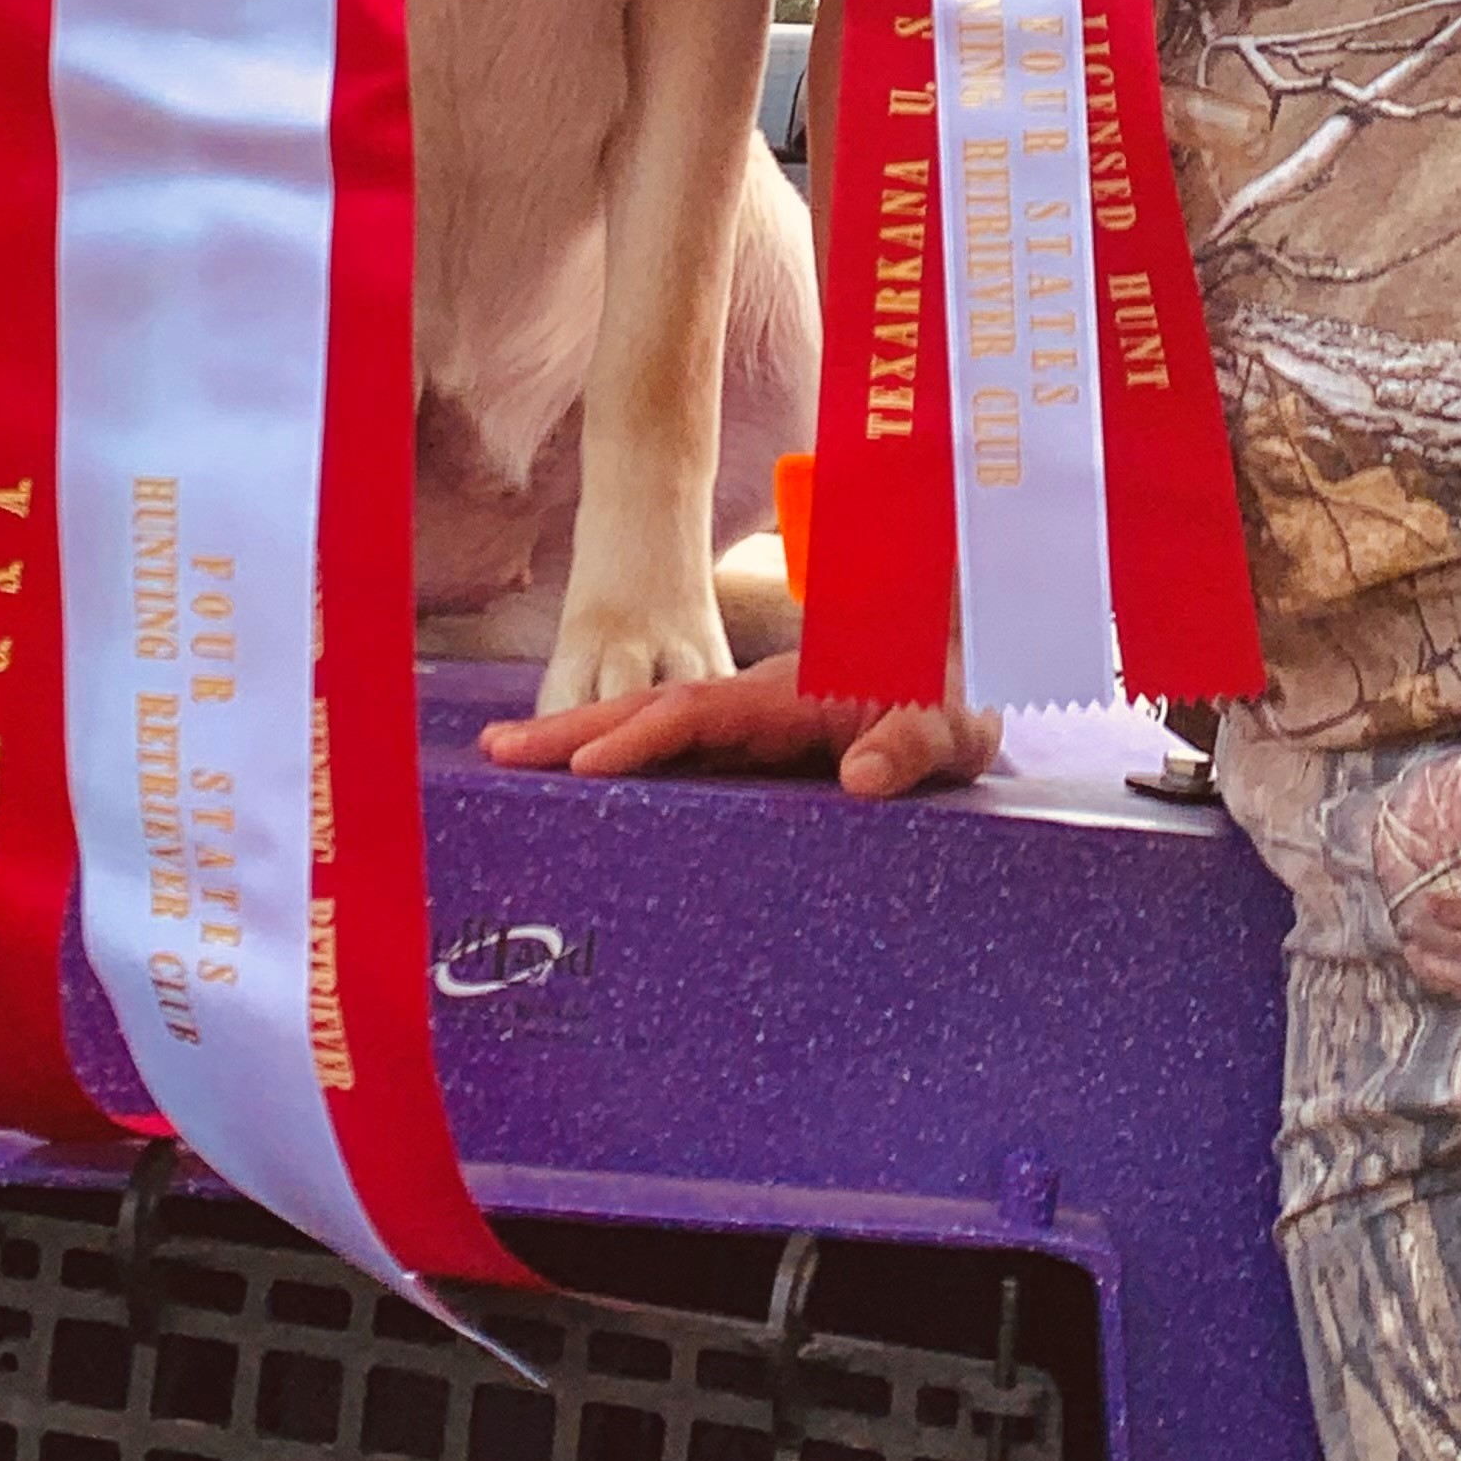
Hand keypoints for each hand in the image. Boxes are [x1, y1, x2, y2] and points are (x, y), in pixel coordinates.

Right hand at [478, 648, 1000, 800]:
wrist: (965, 672)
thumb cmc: (956, 695)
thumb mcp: (953, 723)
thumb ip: (913, 741)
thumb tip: (862, 776)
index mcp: (794, 693)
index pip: (702, 713)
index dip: (641, 737)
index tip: (581, 762)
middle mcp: (757, 702)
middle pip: (653, 709)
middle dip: (574, 728)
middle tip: (496, 752)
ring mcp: (749, 723)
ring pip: (655, 728)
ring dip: (582, 740)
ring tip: (509, 763)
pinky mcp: (753, 748)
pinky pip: (680, 753)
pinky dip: (623, 760)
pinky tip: (582, 789)